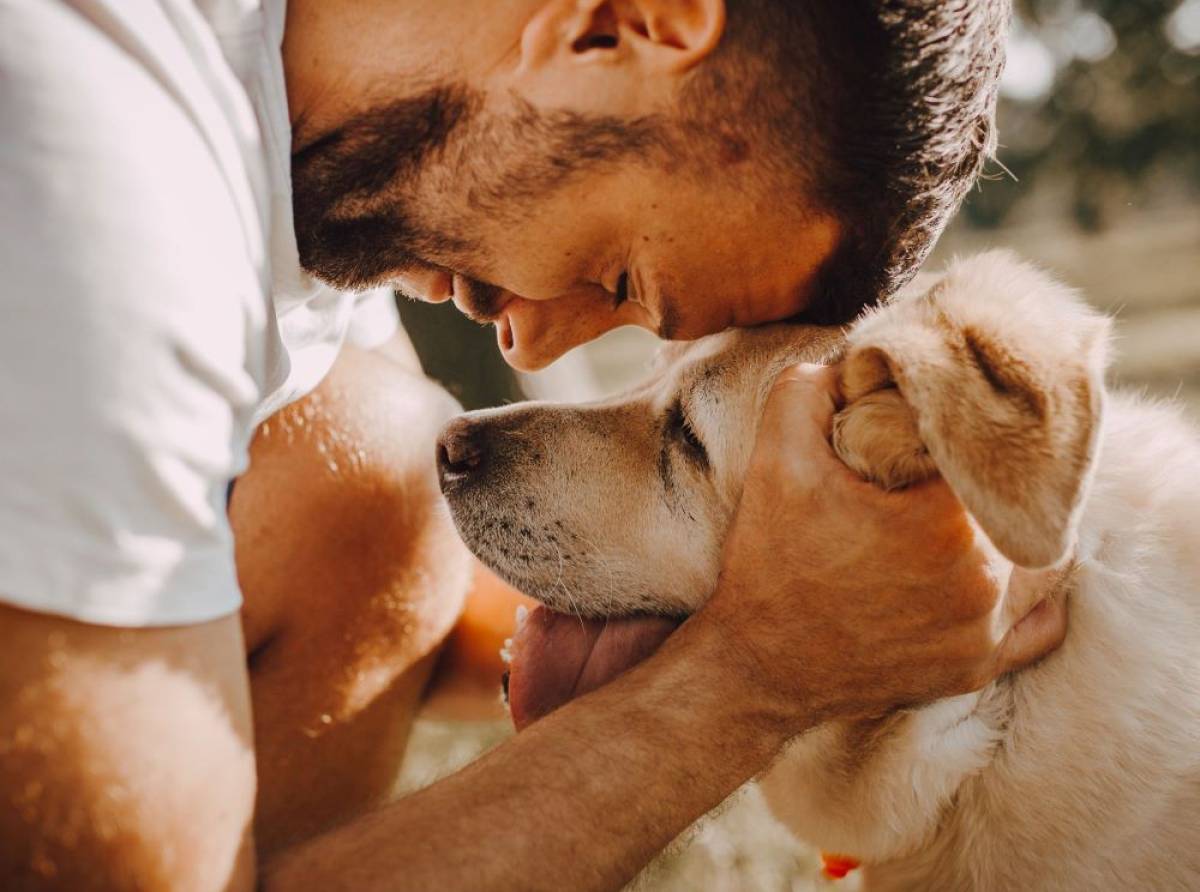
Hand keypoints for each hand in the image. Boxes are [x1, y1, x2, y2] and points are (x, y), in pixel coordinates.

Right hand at [700, 363, 1067, 730]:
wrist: (756, 666)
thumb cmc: (770, 563)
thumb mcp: (776, 460)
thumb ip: (810, 389)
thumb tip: (853, 364)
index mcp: (945, 523)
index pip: (989, 450)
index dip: (966, 430)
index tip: (936, 428)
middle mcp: (982, 581)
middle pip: (1020, 502)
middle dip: (989, 479)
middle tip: (949, 468)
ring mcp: (985, 632)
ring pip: (1041, 558)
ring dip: (1015, 529)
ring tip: (973, 511)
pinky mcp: (977, 668)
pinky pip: (1040, 623)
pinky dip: (1029, 593)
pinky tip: (995, 568)